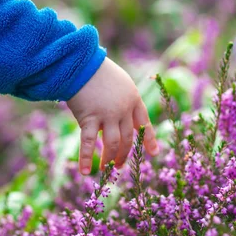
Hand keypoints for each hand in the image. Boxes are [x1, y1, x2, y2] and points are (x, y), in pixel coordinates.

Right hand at [67, 58, 159, 174]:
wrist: (81, 63)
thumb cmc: (98, 70)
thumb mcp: (120, 82)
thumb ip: (123, 99)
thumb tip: (120, 119)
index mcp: (133, 99)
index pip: (144, 123)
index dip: (148, 139)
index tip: (154, 153)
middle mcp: (123, 109)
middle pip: (127, 138)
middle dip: (124, 154)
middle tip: (119, 165)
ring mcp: (107, 115)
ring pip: (112, 144)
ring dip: (110, 159)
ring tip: (107, 169)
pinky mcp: (89, 118)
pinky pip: (89, 143)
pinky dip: (87, 158)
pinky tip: (85, 172)